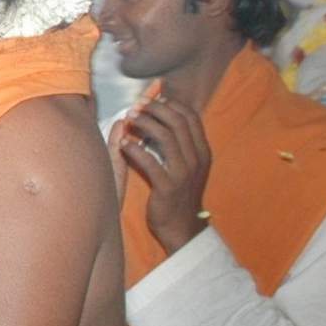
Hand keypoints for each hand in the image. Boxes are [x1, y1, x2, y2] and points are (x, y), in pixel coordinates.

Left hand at [117, 97, 213, 255]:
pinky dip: (135, 150)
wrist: (182, 227)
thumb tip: (164, 117)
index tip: (153, 98)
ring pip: (166, 137)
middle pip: (178, 122)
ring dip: (145, 124)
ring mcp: (183, 173)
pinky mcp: (168, 187)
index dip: (171, 103)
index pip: (191, 117)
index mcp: (202, 151)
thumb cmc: (180, 193)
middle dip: (155, 108)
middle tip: (136, 106)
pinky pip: (151, 163)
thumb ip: (180, 143)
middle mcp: (196, 159)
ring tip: (129, 119)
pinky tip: (123, 144)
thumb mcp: (188, 166)